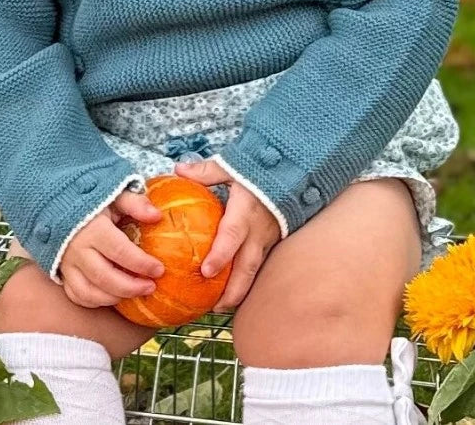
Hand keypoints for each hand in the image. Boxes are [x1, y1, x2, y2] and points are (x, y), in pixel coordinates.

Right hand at [57, 188, 164, 308]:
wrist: (59, 201)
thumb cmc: (93, 199)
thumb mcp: (115, 195)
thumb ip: (135, 204)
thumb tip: (157, 216)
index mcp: (93, 229)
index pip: (120, 251)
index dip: (141, 263)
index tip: (159, 269)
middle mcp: (78, 249)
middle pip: (105, 277)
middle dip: (131, 287)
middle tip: (151, 287)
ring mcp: (67, 264)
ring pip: (89, 292)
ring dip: (115, 297)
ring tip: (135, 293)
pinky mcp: (62, 273)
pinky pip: (77, 295)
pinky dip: (96, 301)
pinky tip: (114, 296)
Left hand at [174, 159, 280, 311]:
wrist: (296, 172)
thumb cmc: (261, 170)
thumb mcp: (233, 166)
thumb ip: (206, 172)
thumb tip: (178, 170)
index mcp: (245, 212)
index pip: (232, 235)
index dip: (220, 254)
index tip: (206, 271)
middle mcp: (258, 231)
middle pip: (247, 267)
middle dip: (232, 290)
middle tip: (215, 308)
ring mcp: (268, 240)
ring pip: (255, 272)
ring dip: (240, 292)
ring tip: (221, 308)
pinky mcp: (273, 243)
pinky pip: (260, 266)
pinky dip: (248, 281)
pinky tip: (234, 292)